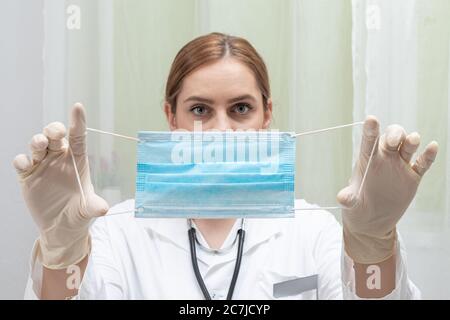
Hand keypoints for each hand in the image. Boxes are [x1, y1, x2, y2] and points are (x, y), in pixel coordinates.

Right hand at [13, 103, 108, 268]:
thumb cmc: (79, 212)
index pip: (78, 136)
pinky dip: (22, 160)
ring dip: (37, 141)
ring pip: (37, 144)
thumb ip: (94, 206)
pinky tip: (27, 164)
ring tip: (40, 144)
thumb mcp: (88, 209)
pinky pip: (22, 162)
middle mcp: (59, 158)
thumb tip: (103, 209)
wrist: (61, 226)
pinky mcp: (28, 176)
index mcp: (78, 159)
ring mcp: (42, 165)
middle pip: (54, 135)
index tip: (78, 107)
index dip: (78, 121)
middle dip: (53, 129)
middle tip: (56, 134)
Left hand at [338, 116, 437, 263]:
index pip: (369, 140)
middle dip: (394, 135)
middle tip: (393, 142)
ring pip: (408, 146)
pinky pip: (422, 163)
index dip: (371, 129)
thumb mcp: (350, 202)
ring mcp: (399, 165)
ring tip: (412, 140)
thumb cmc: (357, 204)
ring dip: (411, 141)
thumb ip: (348, 197)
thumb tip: (343, 198)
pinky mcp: (412, 177)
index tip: (371, 119)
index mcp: (367, 159)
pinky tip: (432, 147)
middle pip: (392, 137)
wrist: (371, 219)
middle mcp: (384, 157)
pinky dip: (428, 155)